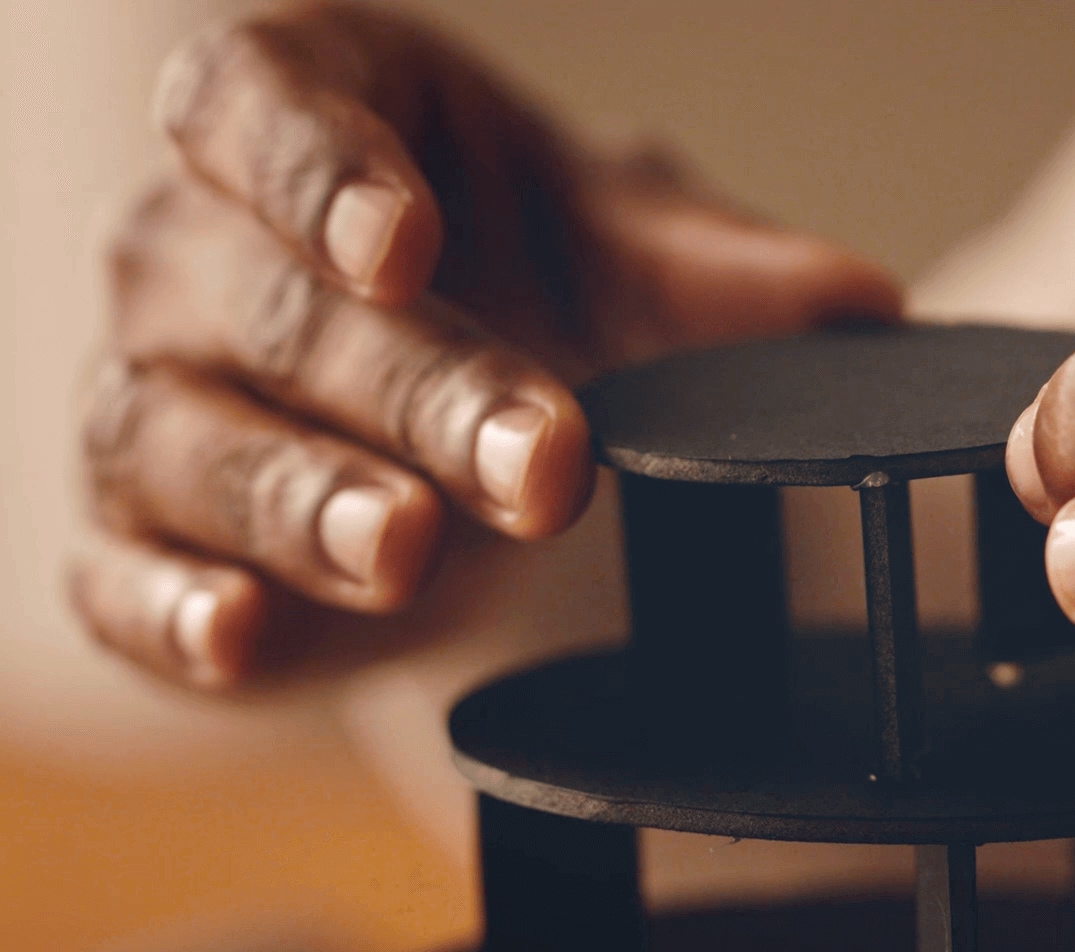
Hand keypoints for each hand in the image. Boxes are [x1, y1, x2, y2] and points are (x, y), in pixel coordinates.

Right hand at [73, 2, 900, 687]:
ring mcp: (156, 394)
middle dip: (408, 383)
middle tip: (542, 458)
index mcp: (308, 118)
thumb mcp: (630, 257)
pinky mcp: (146, 544)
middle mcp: (198, 248)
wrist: (476, 415)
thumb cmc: (534, 280)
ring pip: (182, 436)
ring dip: (300, 498)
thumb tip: (863, 306)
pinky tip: (240, 634)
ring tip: (409, 545)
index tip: (405, 241)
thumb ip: (726, 273)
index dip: (317, 168)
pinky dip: (172, 610)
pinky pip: (121, 574)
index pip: (258, 103)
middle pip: (264, 298)